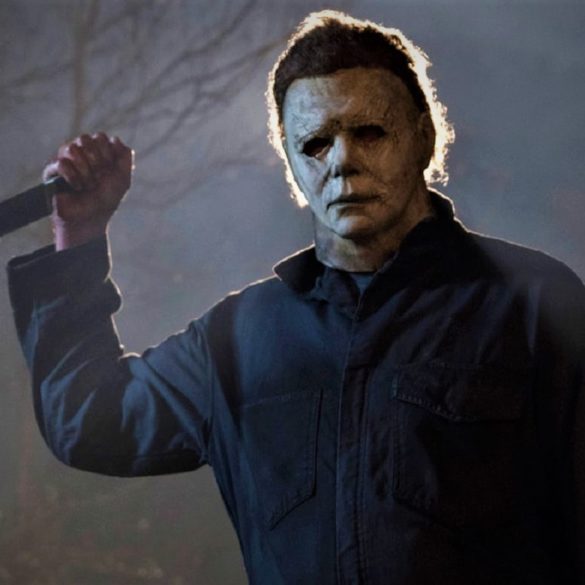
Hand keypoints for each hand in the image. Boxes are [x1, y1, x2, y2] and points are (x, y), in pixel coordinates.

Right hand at [43, 133, 133, 249]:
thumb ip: (125, 158)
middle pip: (85, 139)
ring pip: (72, 148)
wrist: (90, 218)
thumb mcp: (123, 179)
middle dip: (97, 162)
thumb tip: (116, 139)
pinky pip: (61, 163)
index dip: (107, 155)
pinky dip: (73, 177)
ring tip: (88, 185)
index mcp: (97, 152)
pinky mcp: (52, 171)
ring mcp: (65, 160)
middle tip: (99, 178)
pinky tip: (77, 188)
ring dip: (85, 171)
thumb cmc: (106, 200)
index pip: (100, 137)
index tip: (110, 172)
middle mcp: (80, 153)